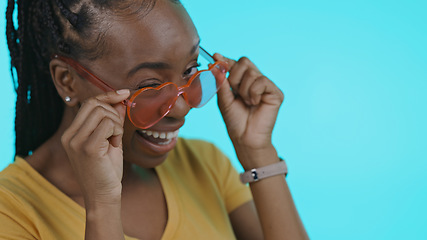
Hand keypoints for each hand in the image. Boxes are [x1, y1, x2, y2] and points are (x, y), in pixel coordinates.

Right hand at [61, 90, 129, 204]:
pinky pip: (108, 124)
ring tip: (114, 141)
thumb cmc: (107, 170)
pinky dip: (117, 131)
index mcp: (71, 133)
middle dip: (114, 112)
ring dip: (116, 124)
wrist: (104, 196)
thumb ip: (113, 121)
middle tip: (117, 131)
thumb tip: (120, 101)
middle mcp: (70, 136)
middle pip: (95, 104)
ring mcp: (76, 141)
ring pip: (102, 113)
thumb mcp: (110, 141)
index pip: (89, 103)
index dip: (108, 96)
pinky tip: (114, 144)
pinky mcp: (88, 148)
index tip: (124, 93)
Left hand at [214, 54, 283, 166]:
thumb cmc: (235, 120)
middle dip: (234, 77)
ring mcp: (266, 85)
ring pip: (252, 72)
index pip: (235, 63)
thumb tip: (215, 63)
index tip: (215, 57)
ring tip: (246, 102)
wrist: (244, 137)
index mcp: (242, 81)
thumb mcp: (223, 99)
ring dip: (244, 90)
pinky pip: (262, 81)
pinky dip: (253, 93)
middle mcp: (255, 80)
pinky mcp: (275, 92)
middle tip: (235, 92)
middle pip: (244, 62)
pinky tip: (255, 103)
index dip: (225, 60)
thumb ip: (221, 81)